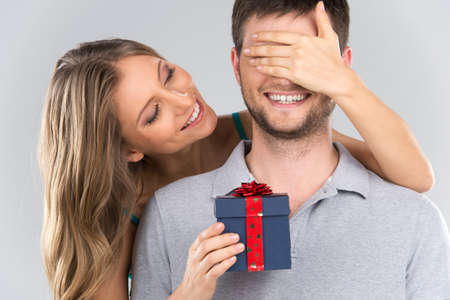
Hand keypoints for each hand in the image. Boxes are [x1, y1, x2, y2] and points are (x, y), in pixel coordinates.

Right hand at [170, 222, 244, 299]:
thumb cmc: (198, 272)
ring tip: (239, 247)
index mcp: (194, 250)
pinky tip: (233, 259)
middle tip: (236, 236)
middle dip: (222, 239)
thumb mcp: (198, 257)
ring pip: (212, 258)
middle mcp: (195, 259)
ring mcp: (199, 270)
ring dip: (227, 251)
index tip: (221, 225)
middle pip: (207, 246)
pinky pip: (215, 271)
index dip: (211, 230)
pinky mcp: (205, 281)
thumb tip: (227, 235)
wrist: (189, 293)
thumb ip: (210, 246)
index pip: (201, 237)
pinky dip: (225, 264)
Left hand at [243, 1, 359, 100]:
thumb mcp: (329, 36)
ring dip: (258, 59)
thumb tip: (320, 4)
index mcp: (303, 39)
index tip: (255, 36)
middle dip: (256, 48)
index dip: (264, 35)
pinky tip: (259, 67)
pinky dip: (265, 68)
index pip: (279, 35)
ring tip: (249, 59)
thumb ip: (322, 20)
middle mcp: (298, 50)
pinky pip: (275, 70)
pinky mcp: (294, 75)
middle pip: (271, 48)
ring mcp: (295, 62)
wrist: (337, 78)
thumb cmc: (333, 58)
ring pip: (271, 59)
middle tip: (247, 49)